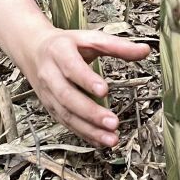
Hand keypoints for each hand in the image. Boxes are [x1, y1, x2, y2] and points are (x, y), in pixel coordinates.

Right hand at [20, 28, 149, 146]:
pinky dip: (84, 134)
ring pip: (67, 115)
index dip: (86, 80)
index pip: (72, 67)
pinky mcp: (52, 108)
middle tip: (113, 122)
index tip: (104, 90)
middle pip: (68, 96)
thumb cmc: (66, 45)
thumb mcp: (90, 38)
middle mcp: (50, 75)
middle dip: (91, 112)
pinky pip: (67, 124)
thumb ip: (118, 46)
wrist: (33, 51)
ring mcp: (49, 94)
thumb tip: (145, 50)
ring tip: (111, 138)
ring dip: (89, 129)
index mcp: (59, 52)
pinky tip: (100, 141)